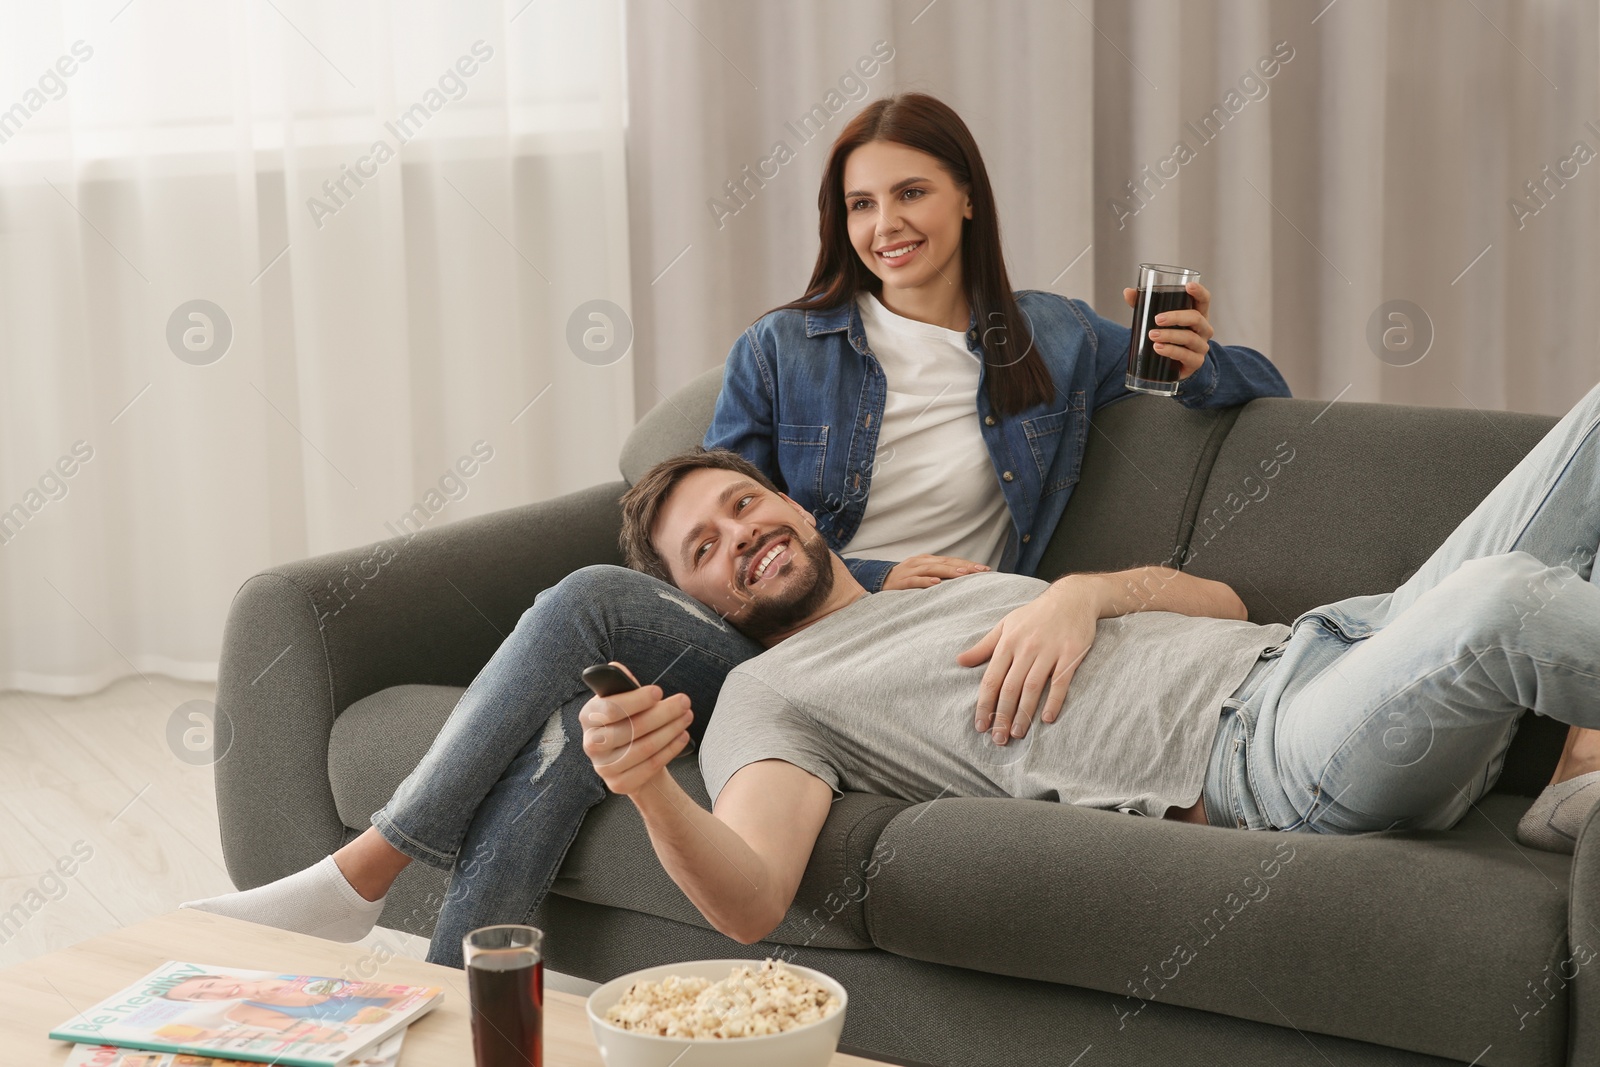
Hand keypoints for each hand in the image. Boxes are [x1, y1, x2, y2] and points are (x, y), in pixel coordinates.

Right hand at [580, 662, 693, 795]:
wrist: (632, 758)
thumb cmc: (629, 721)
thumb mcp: (625, 701)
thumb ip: (622, 686)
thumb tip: (616, 669)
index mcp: (588, 716)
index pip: (610, 708)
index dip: (637, 700)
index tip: (659, 692)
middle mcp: (591, 743)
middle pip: (632, 728)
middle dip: (663, 713)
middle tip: (685, 702)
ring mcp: (603, 767)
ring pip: (644, 748)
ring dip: (671, 730)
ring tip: (687, 717)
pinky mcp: (618, 784)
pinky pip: (650, 766)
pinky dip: (670, 749)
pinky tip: (682, 736)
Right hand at [883, 554, 990, 589]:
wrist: (879, 582)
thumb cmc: (905, 580)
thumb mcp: (922, 574)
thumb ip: (939, 574)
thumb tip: (961, 578)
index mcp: (927, 560)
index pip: (951, 560)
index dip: (968, 564)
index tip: (985, 569)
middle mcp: (920, 562)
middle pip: (945, 562)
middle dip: (964, 566)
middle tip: (980, 571)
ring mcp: (910, 570)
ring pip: (933, 569)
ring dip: (949, 571)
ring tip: (963, 574)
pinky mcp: (902, 581)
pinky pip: (915, 580)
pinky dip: (926, 581)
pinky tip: (937, 583)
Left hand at [955, 581, 1100, 743]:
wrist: (1072, 598)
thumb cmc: (1035, 614)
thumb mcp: (1006, 625)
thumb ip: (984, 646)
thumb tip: (959, 661)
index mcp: (1008, 642)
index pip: (991, 679)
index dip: (984, 704)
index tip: (980, 726)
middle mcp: (1026, 647)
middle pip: (1010, 687)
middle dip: (1002, 715)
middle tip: (998, 739)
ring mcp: (1049, 651)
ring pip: (1033, 687)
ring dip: (1024, 714)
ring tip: (1018, 734)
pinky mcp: (1071, 654)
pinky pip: (1061, 682)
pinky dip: (1054, 701)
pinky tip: (1048, 718)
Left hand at [1122, 280, 1213, 379]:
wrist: (1169, 364)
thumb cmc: (1167, 335)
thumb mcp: (1157, 319)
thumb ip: (1144, 304)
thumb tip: (1128, 292)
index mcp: (1198, 314)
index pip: (1204, 300)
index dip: (1199, 292)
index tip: (1188, 286)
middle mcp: (1204, 329)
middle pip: (1196, 318)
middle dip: (1176, 317)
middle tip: (1157, 319)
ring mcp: (1201, 346)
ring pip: (1189, 338)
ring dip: (1170, 336)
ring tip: (1152, 335)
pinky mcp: (1195, 362)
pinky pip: (1186, 356)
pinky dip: (1171, 351)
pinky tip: (1159, 348)